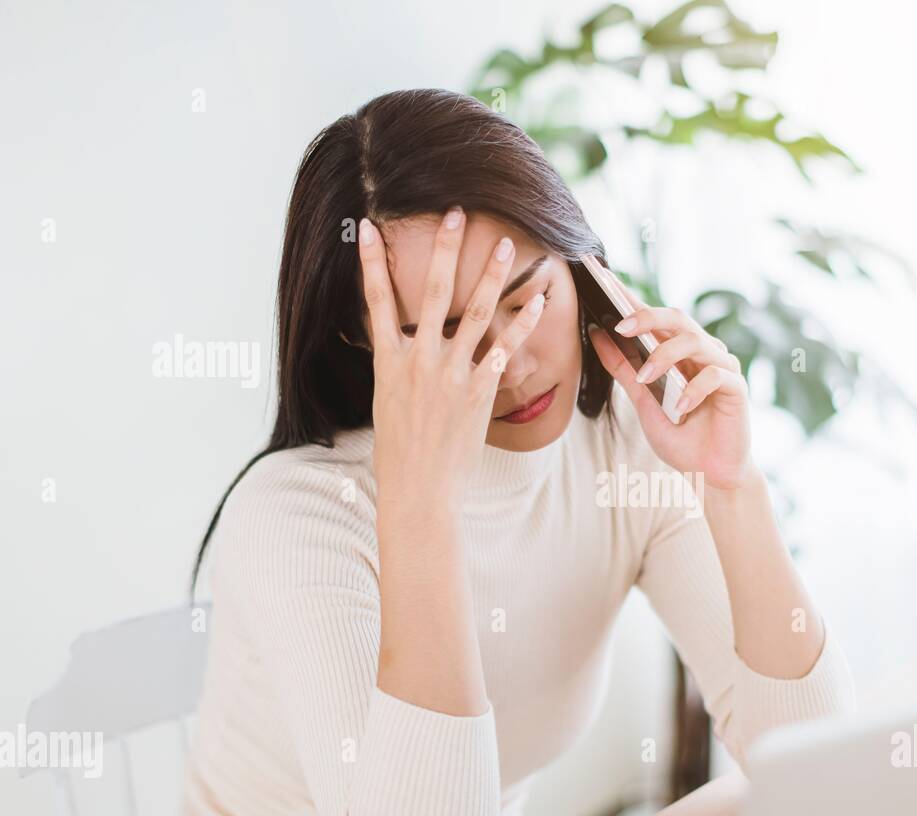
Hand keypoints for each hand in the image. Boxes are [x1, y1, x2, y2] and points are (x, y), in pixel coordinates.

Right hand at [358, 210, 544, 511]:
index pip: (376, 301)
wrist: (418, 490)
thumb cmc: (399, 453)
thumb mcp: (384, 403)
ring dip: (492, 275)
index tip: (368, 227)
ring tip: (505, 244)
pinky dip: (522, 324)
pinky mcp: (479, 392)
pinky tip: (537, 302)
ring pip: (475, 313)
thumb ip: (393, 369)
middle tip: (456, 213)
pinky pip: (505, 349)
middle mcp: (419, 361)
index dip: (370, 263)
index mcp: (388, 362)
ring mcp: (451, 375)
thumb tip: (393, 348)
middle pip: (433, 292)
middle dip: (446, 249)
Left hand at [587, 270, 753, 491]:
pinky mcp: (736, 388)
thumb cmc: (681, 438)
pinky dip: (693, 389)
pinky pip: (714, 375)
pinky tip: (680, 408)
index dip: (633, 300)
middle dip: (647, 317)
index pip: (656, 320)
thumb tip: (597, 334)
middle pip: (678, 318)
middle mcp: (703, 353)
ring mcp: (722, 368)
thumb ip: (624, 369)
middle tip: (620, 327)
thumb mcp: (644, 402)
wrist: (708, 476)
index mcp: (681, 353)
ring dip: (664, 357)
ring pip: (695, 341)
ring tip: (646, 379)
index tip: (605, 284)